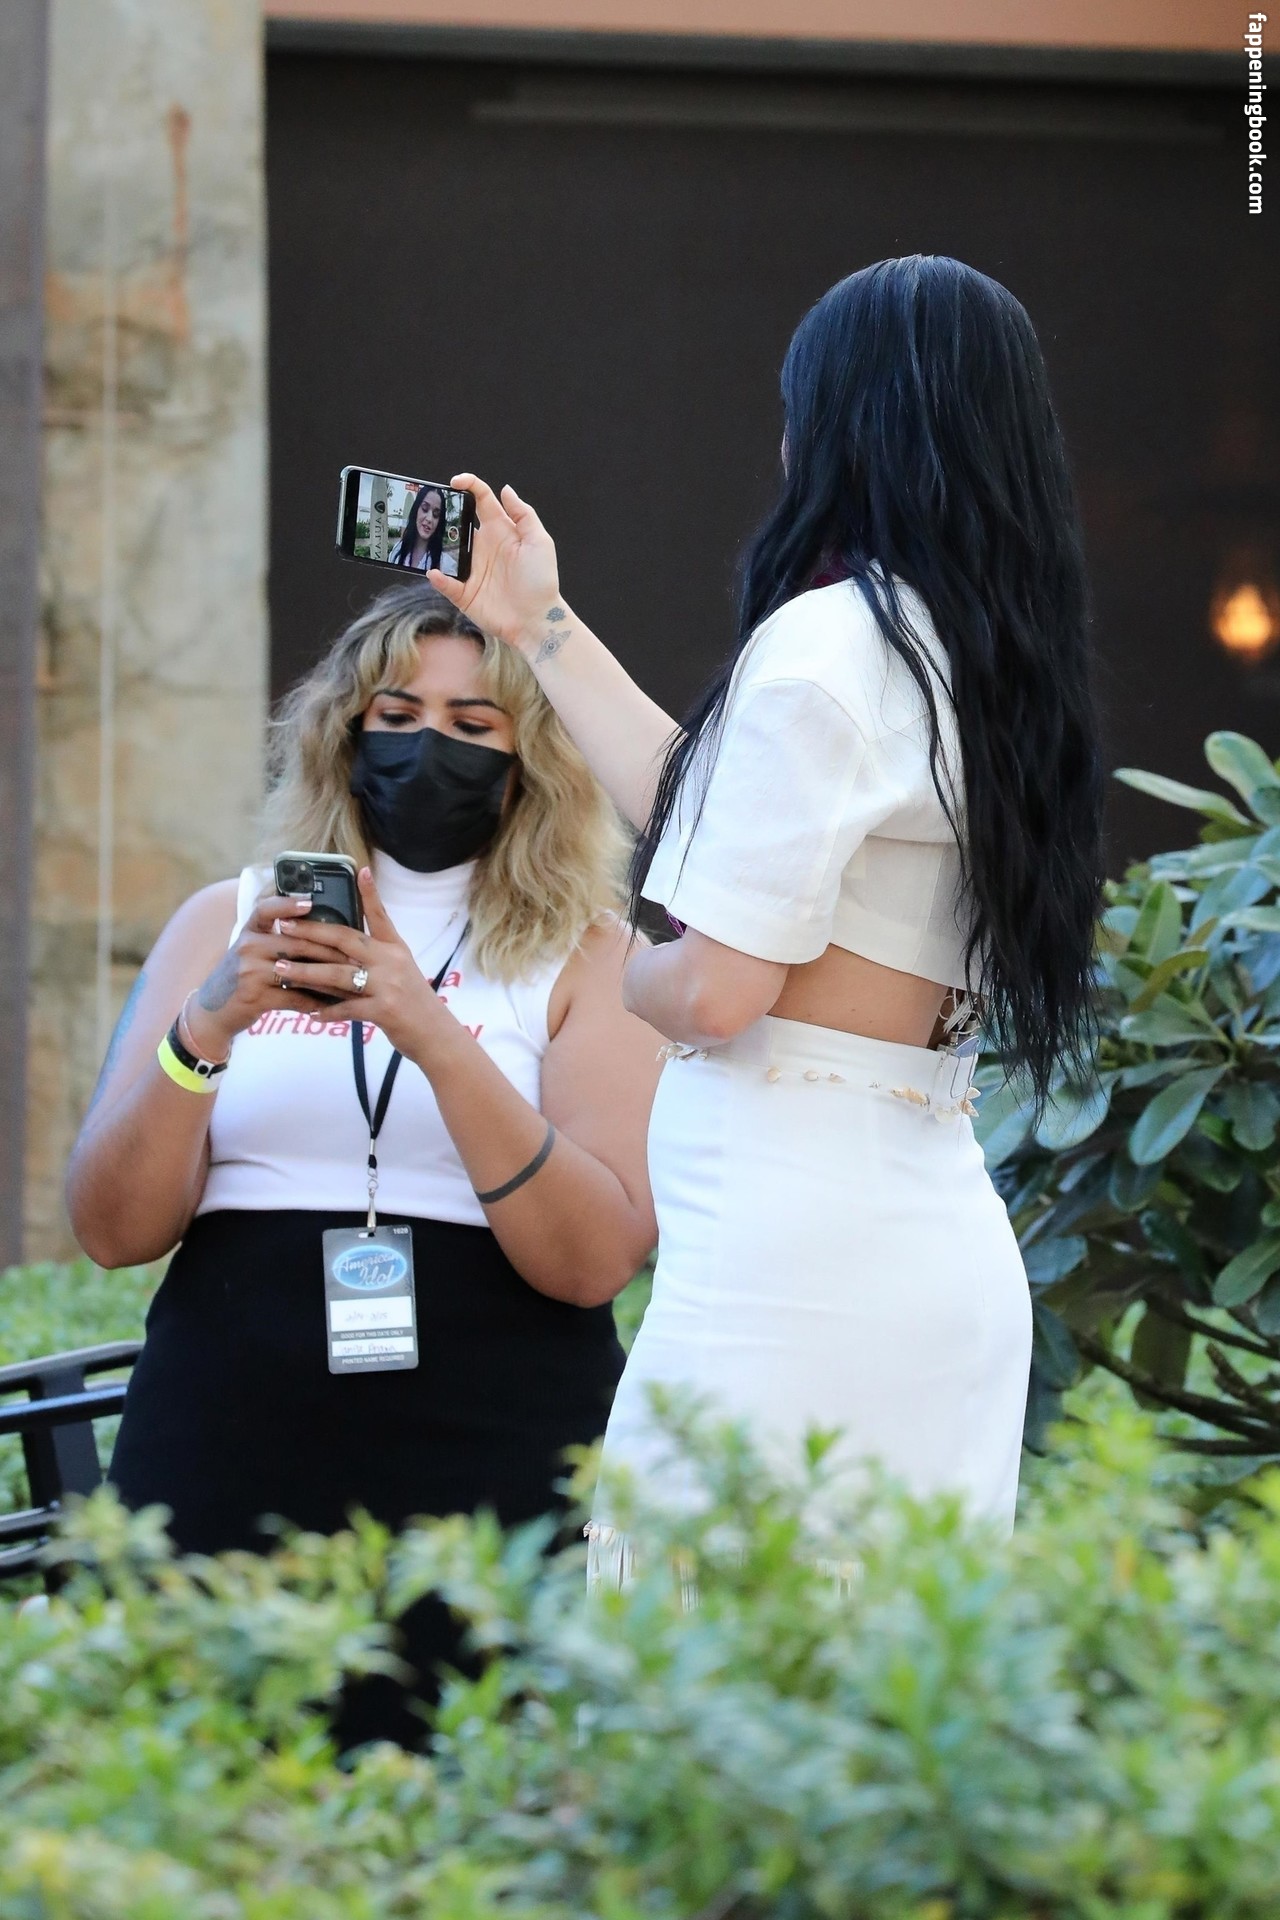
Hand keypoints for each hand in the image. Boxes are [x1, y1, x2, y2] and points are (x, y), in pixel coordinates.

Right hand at [184, 893, 337, 1056]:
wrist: (212, 1011)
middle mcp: (247, 945)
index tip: (310, 902)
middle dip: (330, 951)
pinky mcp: (254, 996)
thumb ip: (277, 937)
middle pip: (297, 943)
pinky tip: (331, 1006)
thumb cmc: (242, 976)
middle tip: (357, 956)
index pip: (267, 908)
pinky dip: (314, 1003)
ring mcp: (249, 971)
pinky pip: (293, 998)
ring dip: (328, 980)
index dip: (287, 904)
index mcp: (250, 929)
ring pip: (299, 972)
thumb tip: (319, 927)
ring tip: (351, 982)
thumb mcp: (251, 949)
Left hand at [269, 867, 459, 1061]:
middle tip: (283, 926)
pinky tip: (310, 1013)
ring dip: (306, 972)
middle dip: (311, 932)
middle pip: (346, 939)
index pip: (380, 915)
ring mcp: (388, 985)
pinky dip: (327, 1012)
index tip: (360, 870)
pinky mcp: (383, 1010)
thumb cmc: (414, 1003)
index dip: (370, 893)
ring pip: (338, 974)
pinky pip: (347, 1008)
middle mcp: (391, 961)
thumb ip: (376, 957)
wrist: (435, 1035)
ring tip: (281, 970)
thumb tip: (344, 947)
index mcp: (395, 949)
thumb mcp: (401, 971)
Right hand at [425, 474, 565, 656]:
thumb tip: (506, 489)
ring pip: (446, 551)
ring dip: (435, 545)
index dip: (469, 486)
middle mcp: (483, 547)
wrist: (537, 619)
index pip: (481, 501)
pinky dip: (438, 578)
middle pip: (457, 524)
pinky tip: (435, 572)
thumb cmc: (541, 581)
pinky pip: (446, 583)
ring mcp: (472, 570)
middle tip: (431, 509)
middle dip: (443, 514)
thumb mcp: (540, 542)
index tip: (455, 482)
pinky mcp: (465, 593)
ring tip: (424, 537)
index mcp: (500, 531)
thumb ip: (523, 514)